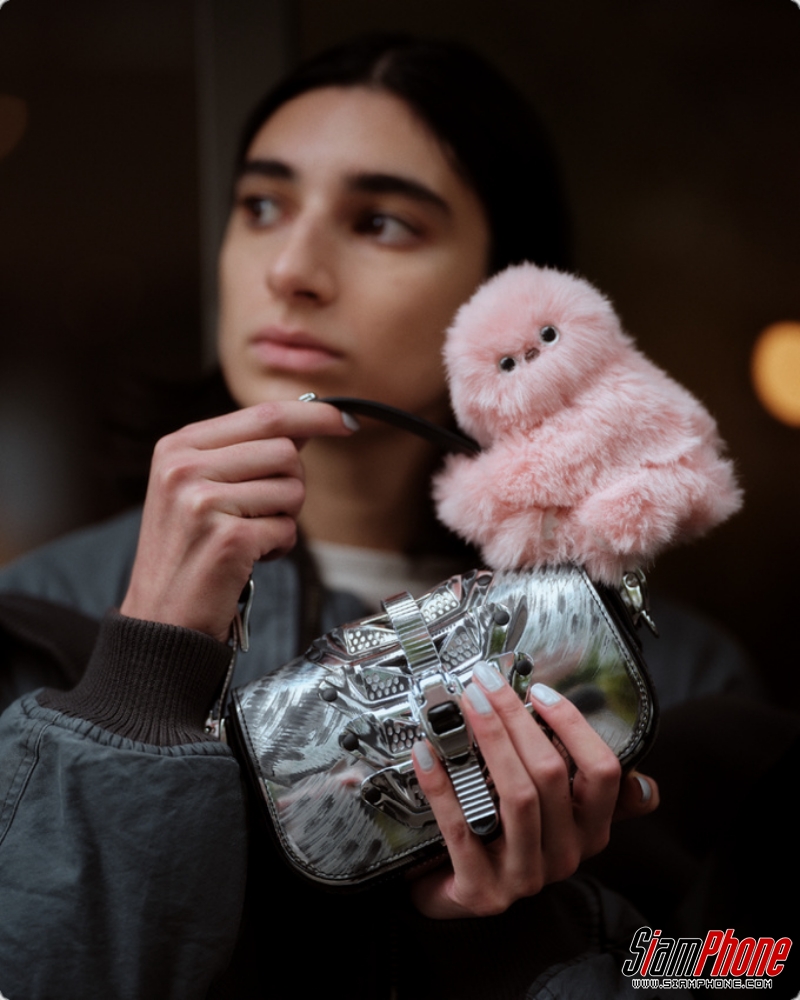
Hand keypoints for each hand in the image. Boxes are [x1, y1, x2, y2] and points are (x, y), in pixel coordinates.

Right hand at [120, 400, 355, 640]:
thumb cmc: (188, 551)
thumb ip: (247, 452)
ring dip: (284, 518)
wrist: (161, 617)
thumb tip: (307, 424)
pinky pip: (288, 528)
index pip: (264, 415)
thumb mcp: (200, 487)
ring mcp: (203, 502)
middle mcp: (185, 467)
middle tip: (263, 513)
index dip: (313, 415)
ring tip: (248, 537)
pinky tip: (249, 558)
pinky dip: (279, 546)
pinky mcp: (228, 538)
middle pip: (286, 451)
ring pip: (293, 489)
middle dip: (291, 485)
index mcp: (178, 446)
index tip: (345, 420)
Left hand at [409, 666, 657, 918]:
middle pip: (550, 774)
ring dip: (489, 742)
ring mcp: (525, 876)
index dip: (574, 725)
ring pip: (516, 797)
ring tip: (465, 707)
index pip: (604, 771)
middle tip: (485, 683)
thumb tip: (572, 713)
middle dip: (515, 719)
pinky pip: (461, 828)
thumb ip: (569, 770)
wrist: (457, 893)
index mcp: (590, 828)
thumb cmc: (505, 835)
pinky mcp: (482, 890)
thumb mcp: (547, 807)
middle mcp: (565, 854)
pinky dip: (442, 786)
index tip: (538, 691)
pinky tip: (427, 754)